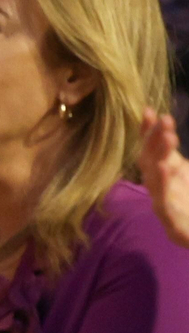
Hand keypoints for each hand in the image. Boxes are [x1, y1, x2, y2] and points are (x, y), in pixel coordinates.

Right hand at [141, 108, 188, 248]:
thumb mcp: (186, 174)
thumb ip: (176, 160)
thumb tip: (169, 135)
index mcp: (166, 175)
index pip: (152, 150)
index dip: (147, 132)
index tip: (148, 111)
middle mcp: (160, 187)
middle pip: (150, 160)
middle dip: (154, 139)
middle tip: (165, 120)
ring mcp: (164, 203)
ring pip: (154, 177)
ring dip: (158, 156)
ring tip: (168, 137)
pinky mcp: (172, 221)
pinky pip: (163, 200)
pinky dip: (162, 183)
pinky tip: (164, 168)